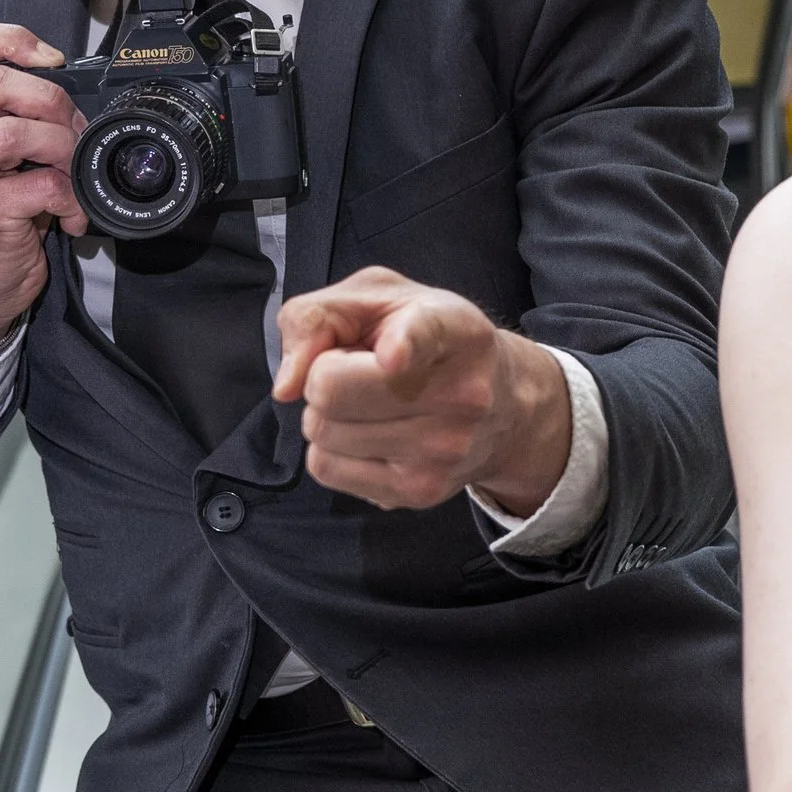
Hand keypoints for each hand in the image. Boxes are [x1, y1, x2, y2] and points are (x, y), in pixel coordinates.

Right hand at [0, 21, 85, 350]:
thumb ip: (11, 119)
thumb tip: (71, 95)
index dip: (11, 37)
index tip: (53, 60)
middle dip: (53, 100)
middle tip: (73, 131)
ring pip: (15, 132)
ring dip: (62, 148)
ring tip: (73, 172)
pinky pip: (41, 187)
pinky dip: (72, 199)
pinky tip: (73, 215)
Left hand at [273, 266, 571, 512]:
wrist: (506, 406)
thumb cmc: (428, 340)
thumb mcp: (382, 299)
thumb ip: (319, 316)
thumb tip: (285, 387)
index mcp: (458, 331)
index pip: (426, 335)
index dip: (405, 344)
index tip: (394, 355)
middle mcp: (460, 394)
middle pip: (330, 389)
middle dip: (324, 375)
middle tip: (359, 370)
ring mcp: (443, 451)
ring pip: (322, 432)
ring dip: (329, 414)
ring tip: (370, 402)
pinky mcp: (420, 492)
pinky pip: (325, 469)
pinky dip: (331, 448)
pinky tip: (369, 434)